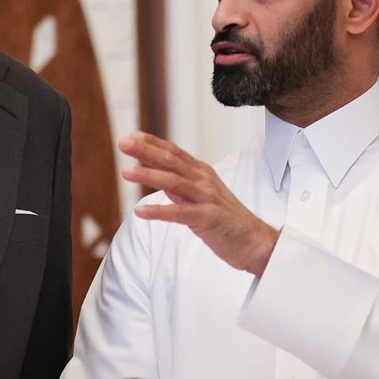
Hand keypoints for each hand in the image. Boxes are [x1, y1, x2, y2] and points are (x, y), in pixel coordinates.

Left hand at [119, 131, 278, 275]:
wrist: (256, 242)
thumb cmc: (228, 221)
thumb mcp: (203, 197)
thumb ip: (181, 187)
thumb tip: (159, 178)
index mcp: (202, 174)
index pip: (174, 152)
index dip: (152, 143)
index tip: (131, 136)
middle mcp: (204, 181)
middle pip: (171, 161)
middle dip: (146, 151)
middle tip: (123, 143)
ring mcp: (207, 199)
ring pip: (174, 182)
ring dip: (148, 175)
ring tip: (125, 172)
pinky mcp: (208, 219)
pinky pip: (179, 214)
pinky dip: (158, 211)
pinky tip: (139, 211)